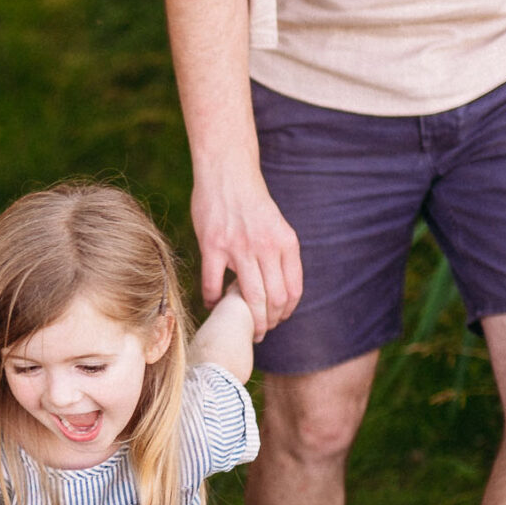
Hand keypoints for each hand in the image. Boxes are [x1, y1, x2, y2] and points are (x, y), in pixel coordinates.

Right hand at [189, 164, 301, 340]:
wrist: (228, 172)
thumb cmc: (250, 201)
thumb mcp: (276, 225)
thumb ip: (278, 254)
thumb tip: (275, 287)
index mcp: (286, 242)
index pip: (293, 289)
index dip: (286, 311)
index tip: (277, 319)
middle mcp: (266, 246)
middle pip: (273, 299)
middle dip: (268, 322)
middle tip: (259, 332)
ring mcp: (239, 247)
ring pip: (248, 296)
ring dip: (246, 319)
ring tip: (240, 327)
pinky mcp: (213, 246)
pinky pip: (213, 283)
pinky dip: (213, 300)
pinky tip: (212, 305)